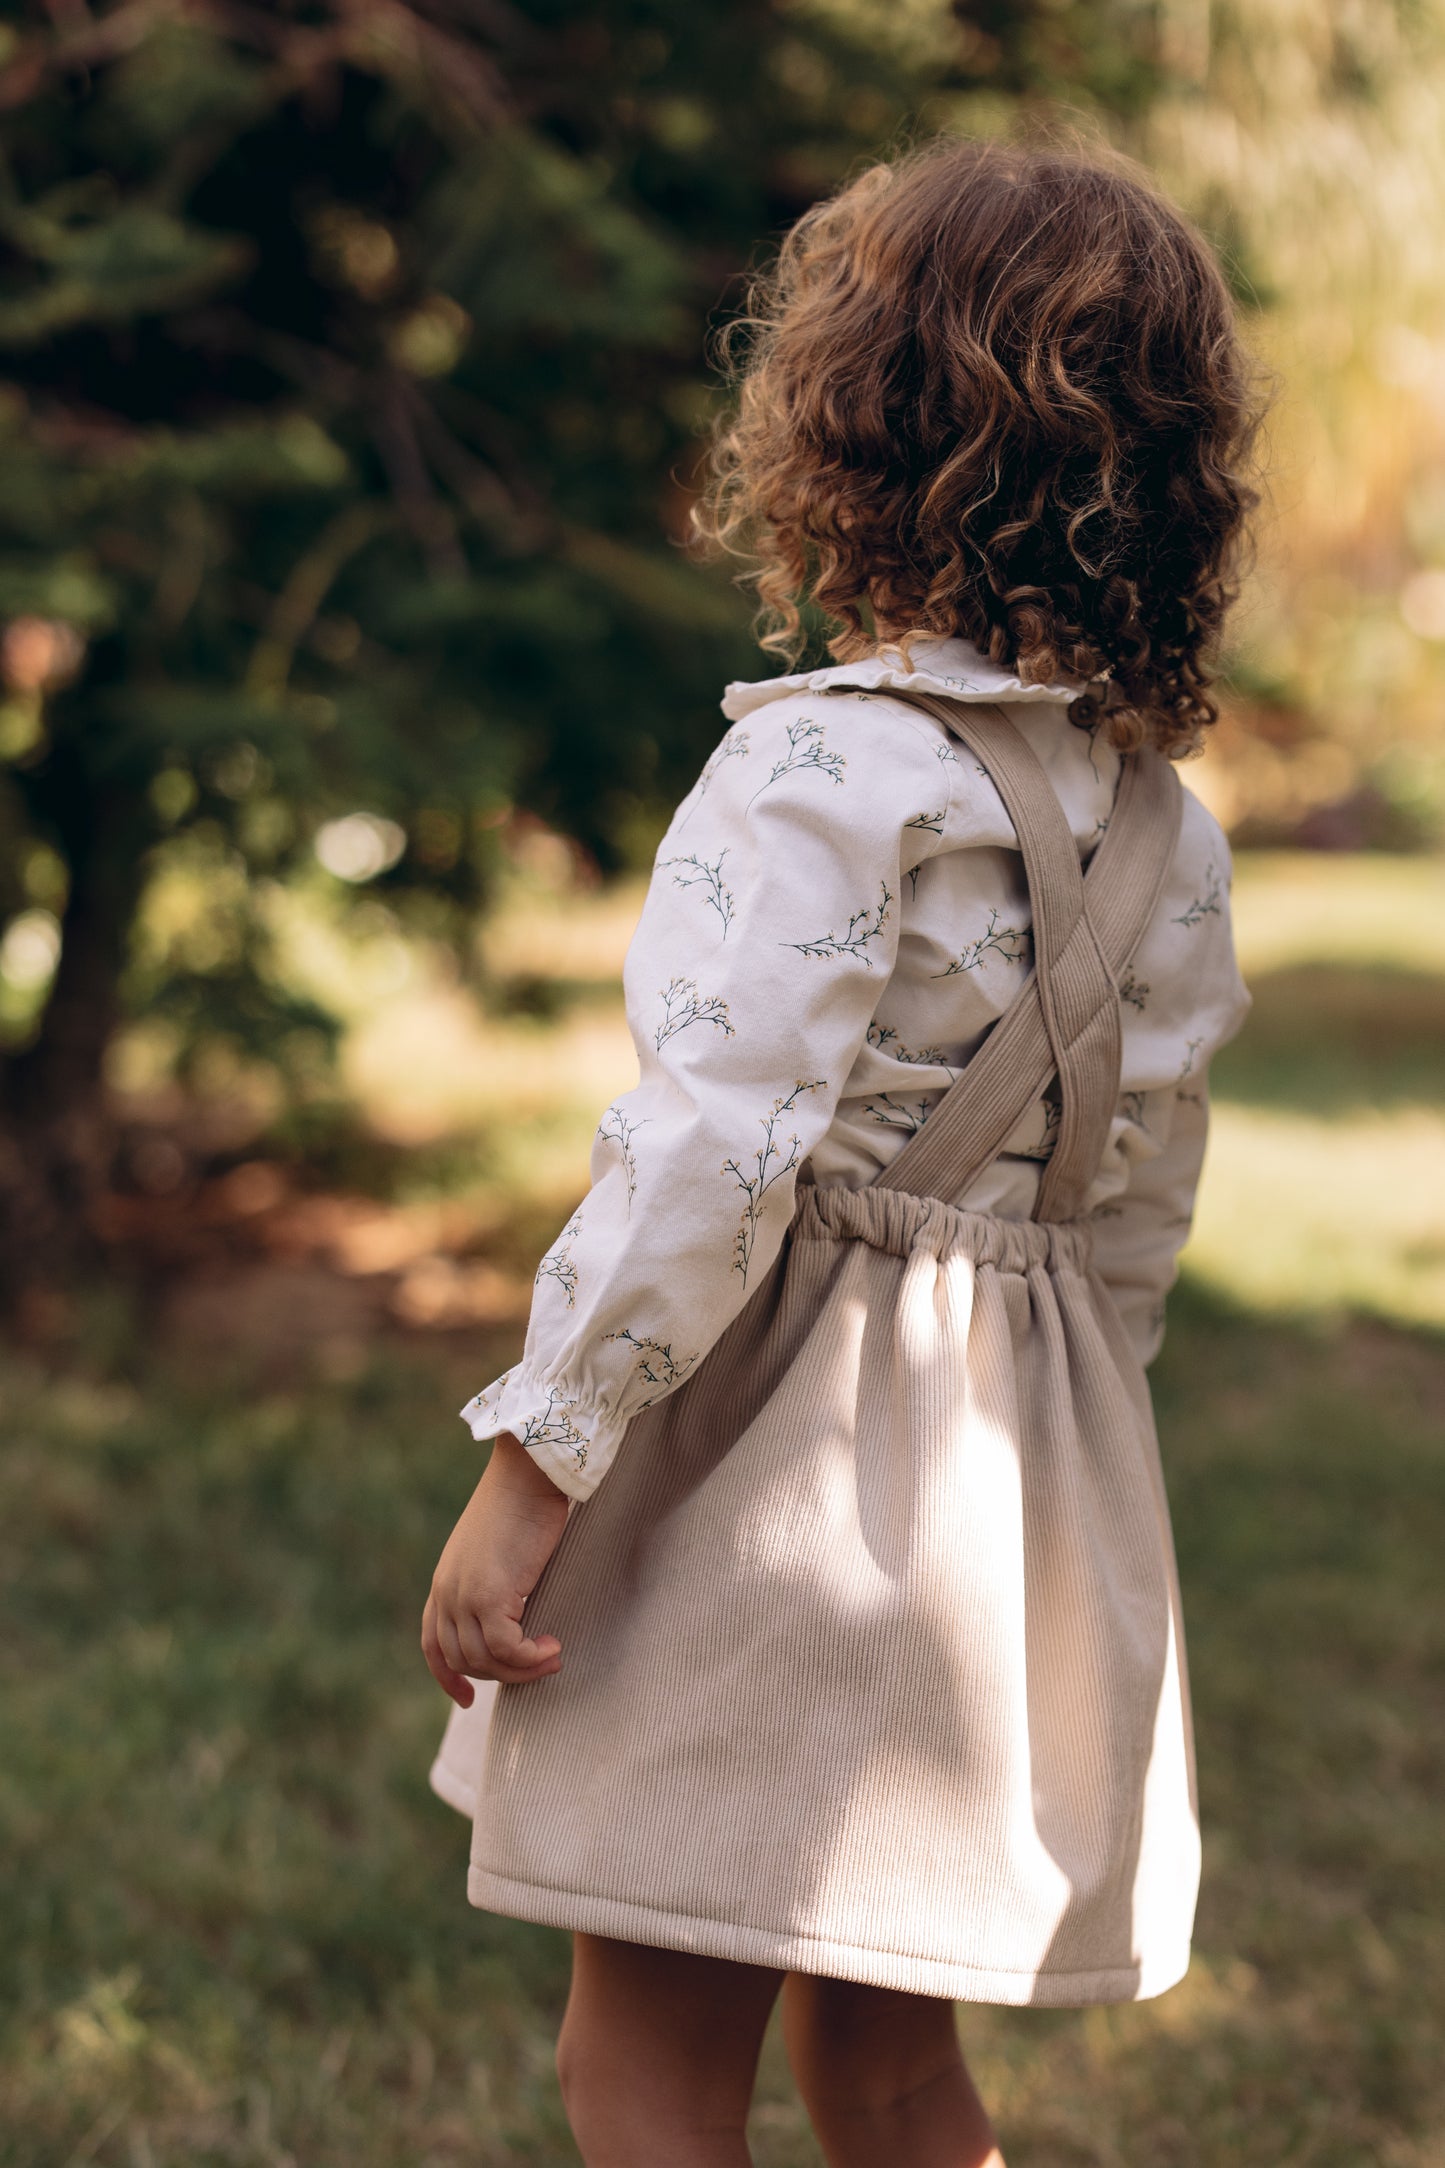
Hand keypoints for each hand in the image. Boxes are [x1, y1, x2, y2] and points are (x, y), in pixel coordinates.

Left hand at [422, 1430, 570, 1705]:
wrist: (526, 1473)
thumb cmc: (522, 1503)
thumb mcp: (497, 1552)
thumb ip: (494, 1584)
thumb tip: (517, 1616)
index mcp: (444, 1583)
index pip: (433, 1645)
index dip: (447, 1677)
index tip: (466, 1700)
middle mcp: (446, 1593)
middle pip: (463, 1659)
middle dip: (502, 1674)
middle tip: (541, 1664)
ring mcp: (464, 1596)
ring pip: (486, 1660)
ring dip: (522, 1669)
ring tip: (553, 1657)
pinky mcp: (489, 1595)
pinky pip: (507, 1649)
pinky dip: (531, 1658)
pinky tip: (554, 1648)